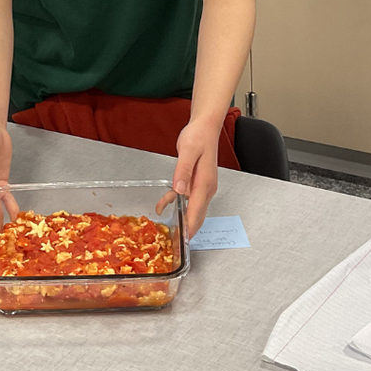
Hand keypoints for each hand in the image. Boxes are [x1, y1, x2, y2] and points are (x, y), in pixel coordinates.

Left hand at [167, 119, 219, 236]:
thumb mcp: (187, 151)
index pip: (197, 210)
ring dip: (182, 217)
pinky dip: (177, 201)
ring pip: (193, 208)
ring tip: (169, 229)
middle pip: (198, 214)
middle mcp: (207, 187)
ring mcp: (203, 186)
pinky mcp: (198, 182)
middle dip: (188, 229)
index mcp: (205, 183)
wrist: (205, 127)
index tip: (185, 240)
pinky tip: (164, 203)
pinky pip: (187, 197)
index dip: (190, 227)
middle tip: (177, 243)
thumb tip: (180, 190)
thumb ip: (182, 171)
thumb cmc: (198, 136)